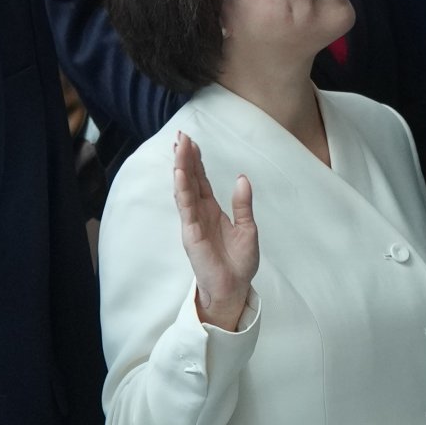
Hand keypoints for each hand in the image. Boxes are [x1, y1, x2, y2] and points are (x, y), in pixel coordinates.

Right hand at [168, 131, 262, 329]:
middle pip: (190, 180)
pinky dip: (182, 190)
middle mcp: (200, 213)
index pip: (201, 181)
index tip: (191, 141)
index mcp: (213, 210)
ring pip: (185, 189)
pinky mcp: (191, 233)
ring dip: (181, 168)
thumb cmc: (239, 262)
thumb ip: (243, 205)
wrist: (234, 288)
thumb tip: (241, 179)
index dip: (196, 161)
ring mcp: (193, 222)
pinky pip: (186, 208)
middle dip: (185, 158)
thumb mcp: (247, 229)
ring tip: (178, 147)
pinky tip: (179, 174)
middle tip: (180, 136)